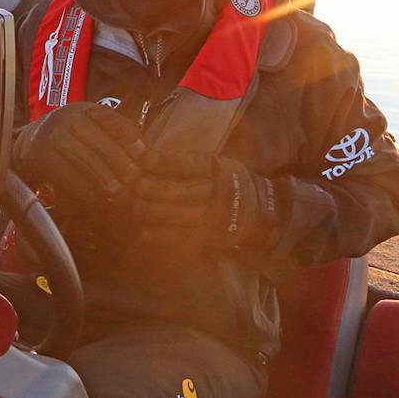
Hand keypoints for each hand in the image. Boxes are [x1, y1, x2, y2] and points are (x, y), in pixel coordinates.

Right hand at [13, 102, 144, 206]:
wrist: (30, 143)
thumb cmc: (73, 138)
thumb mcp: (92, 127)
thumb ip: (118, 138)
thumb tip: (151, 158)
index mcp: (85, 110)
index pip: (112, 121)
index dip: (130, 139)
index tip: (143, 156)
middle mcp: (67, 120)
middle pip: (100, 143)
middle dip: (119, 163)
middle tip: (133, 180)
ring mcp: (53, 138)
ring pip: (84, 161)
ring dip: (104, 179)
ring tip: (118, 192)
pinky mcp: (43, 158)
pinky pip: (67, 176)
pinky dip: (83, 189)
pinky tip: (96, 198)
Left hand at [129, 152, 273, 255]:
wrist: (265, 216)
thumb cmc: (233, 186)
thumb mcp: (222, 166)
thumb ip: (193, 163)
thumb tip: (151, 158)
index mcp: (222, 171)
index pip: (190, 164)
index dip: (165, 162)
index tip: (145, 160)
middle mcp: (219, 194)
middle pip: (179, 190)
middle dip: (152, 188)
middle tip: (134, 186)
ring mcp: (215, 218)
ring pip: (177, 215)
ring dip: (151, 212)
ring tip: (134, 207)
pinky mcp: (211, 238)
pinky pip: (181, 238)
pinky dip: (160, 235)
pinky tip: (144, 231)